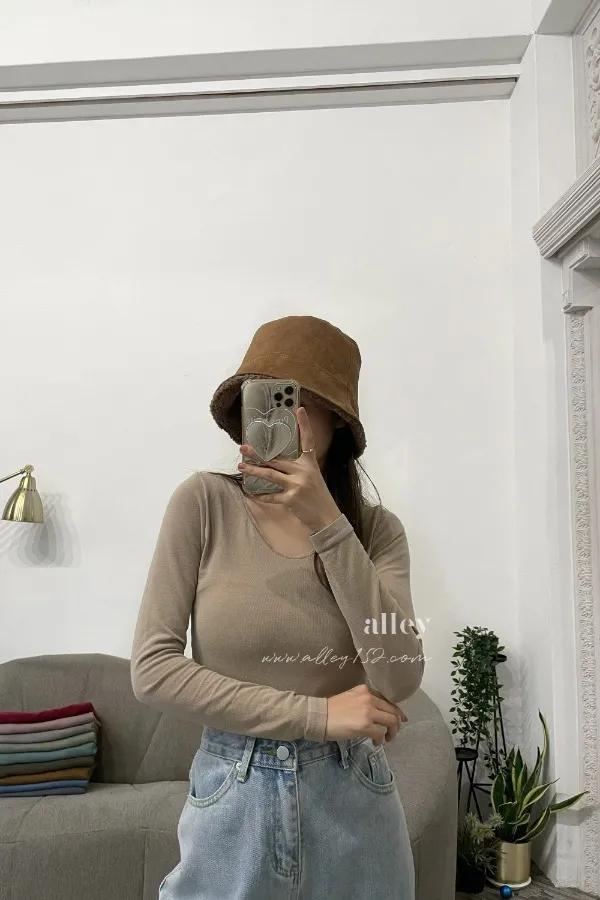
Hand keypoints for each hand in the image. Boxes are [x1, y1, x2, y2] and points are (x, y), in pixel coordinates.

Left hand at [238, 406, 341, 533]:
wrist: (327, 518)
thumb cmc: (319, 497)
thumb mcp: (313, 477)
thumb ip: (299, 468)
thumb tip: (277, 461)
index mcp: (310, 463)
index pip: (308, 440)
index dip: (304, 424)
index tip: (298, 409)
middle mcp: (304, 471)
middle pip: (277, 459)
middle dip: (257, 454)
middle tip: (243, 447)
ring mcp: (297, 485)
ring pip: (269, 474)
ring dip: (253, 470)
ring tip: (241, 466)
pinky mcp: (291, 499)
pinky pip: (271, 495)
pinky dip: (260, 495)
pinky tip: (251, 493)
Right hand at [324, 684, 407, 743]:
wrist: (318, 716)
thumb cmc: (331, 709)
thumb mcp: (350, 698)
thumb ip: (365, 701)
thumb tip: (377, 714)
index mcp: (366, 690)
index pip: (388, 701)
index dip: (397, 711)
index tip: (401, 719)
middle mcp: (369, 698)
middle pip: (393, 711)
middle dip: (396, 724)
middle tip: (392, 733)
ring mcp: (368, 712)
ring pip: (391, 722)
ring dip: (391, 733)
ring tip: (385, 739)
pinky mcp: (365, 725)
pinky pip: (380, 734)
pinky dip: (381, 740)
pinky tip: (375, 742)